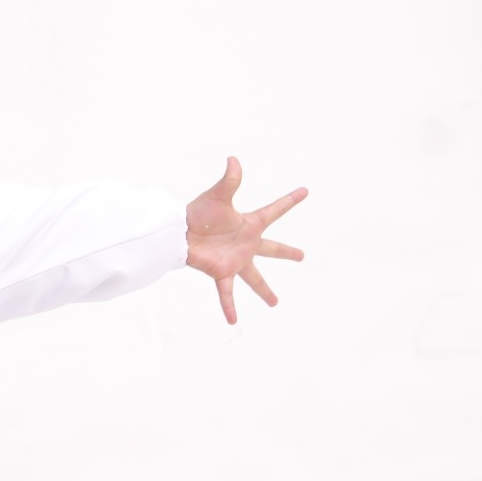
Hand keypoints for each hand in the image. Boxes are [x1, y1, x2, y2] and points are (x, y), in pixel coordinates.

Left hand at [185, 156, 306, 323]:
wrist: (176, 232)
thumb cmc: (196, 213)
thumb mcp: (217, 196)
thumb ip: (229, 181)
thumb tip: (234, 159)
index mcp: (249, 224)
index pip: (274, 210)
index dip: (289, 201)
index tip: (305, 191)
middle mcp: (246, 244)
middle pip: (272, 249)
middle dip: (287, 252)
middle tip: (302, 256)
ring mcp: (235, 260)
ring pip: (255, 278)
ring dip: (265, 291)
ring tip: (275, 303)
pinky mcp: (221, 272)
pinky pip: (226, 293)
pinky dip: (229, 306)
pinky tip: (233, 321)